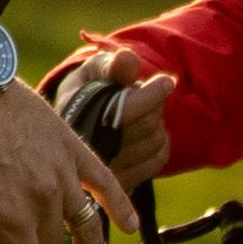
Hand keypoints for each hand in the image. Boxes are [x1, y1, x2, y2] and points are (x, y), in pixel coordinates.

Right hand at [50, 47, 177, 188]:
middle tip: (141, 93)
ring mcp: (107, 173)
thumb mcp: (92, 72)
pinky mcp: (122, 185)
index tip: (167, 81)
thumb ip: (110, 65)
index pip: (126, 111)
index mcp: (78, 119)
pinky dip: (161, 142)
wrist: (74, 127)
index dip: (151, 94)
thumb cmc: (86, 92)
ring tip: (139, 113)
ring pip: (156, 141)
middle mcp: (90, 153)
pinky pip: (158, 159)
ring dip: (156, 122)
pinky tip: (146, 133)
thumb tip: (128, 58)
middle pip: (147, 125)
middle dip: (153, 104)